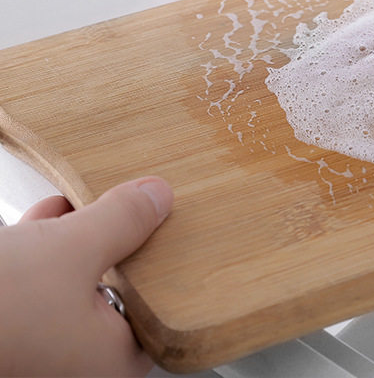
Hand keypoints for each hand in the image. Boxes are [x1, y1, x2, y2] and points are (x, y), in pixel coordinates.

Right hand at [0, 176, 172, 376]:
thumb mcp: (75, 248)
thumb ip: (124, 222)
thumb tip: (160, 199)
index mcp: (105, 361)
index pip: (157, 316)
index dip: (165, 270)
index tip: (170, 230)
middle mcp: (70, 362)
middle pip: (115, 293)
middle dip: (117, 244)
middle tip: (130, 207)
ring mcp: (35, 346)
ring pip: (72, 285)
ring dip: (77, 239)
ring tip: (83, 204)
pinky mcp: (8, 324)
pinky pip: (36, 285)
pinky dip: (43, 249)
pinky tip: (45, 215)